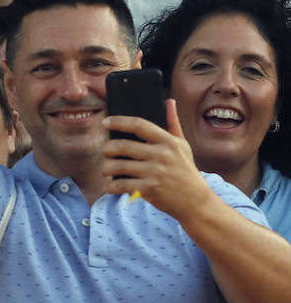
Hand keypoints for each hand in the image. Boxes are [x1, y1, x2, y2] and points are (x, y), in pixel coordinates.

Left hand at [101, 100, 213, 217]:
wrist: (196, 201)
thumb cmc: (186, 170)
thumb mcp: (182, 146)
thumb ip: (173, 123)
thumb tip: (168, 101)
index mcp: (168, 142)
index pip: (139, 125)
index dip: (119, 121)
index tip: (106, 122)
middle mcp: (162, 155)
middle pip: (122, 146)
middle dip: (108, 149)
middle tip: (106, 152)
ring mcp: (155, 172)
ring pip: (118, 166)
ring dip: (106, 168)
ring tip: (106, 169)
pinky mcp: (150, 189)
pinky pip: (122, 184)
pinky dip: (111, 186)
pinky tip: (110, 186)